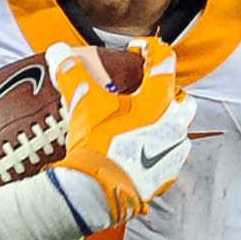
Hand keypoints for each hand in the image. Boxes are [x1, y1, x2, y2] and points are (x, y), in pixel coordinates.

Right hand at [43, 38, 193, 229]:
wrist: (98, 190)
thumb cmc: (97, 145)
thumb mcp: (83, 103)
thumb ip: (73, 73)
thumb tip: (60, 52)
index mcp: (158, 101)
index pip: (164, 62)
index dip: (151, 49)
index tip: (137, 49)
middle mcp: (173, 124)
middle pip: (180, 98)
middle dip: (166, 89)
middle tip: (145, 90)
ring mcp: (173, 151)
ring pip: (178, 128)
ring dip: (164, 121)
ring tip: (142, 121)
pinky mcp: (166, 174)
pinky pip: (169, 156)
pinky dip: (157, 149)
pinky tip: (140, 148)